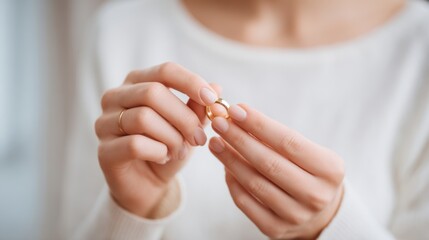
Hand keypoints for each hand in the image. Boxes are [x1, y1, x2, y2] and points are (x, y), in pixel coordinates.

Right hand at [95, 62, 218, 217]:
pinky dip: (158, 152)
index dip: (191, 83)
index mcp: (137, 82)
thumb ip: (199, 107)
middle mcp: (115, 97)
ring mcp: (105, 123)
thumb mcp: (188, 125)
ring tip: (180, 151)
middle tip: (200, 139)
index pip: (165, 71)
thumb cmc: (169, 147)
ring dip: (172, 138)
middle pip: (153, 93)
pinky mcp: (104, 150)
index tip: (212, 100)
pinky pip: (135, 144)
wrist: (149, 184)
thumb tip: (217, 88)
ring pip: (143, 118)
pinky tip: (163, 158)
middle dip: (184, 117)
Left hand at [208, 104, 343, 238]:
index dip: (259, 124)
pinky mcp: (275, 229)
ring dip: (230, 159)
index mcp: (330, 170)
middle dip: (239, 139)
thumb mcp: (306, 151)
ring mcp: (295, 216)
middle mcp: (316, 195)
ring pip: (254, 183)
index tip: (236, 109)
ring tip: (216, 141)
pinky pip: (245, 202)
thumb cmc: (309, 171)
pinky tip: (224, 165)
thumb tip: (237, 116)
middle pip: (268, 162)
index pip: (289, 142)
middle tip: (219, 123)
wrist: (320, 211)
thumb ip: (275, 136)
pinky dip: (232, 181)